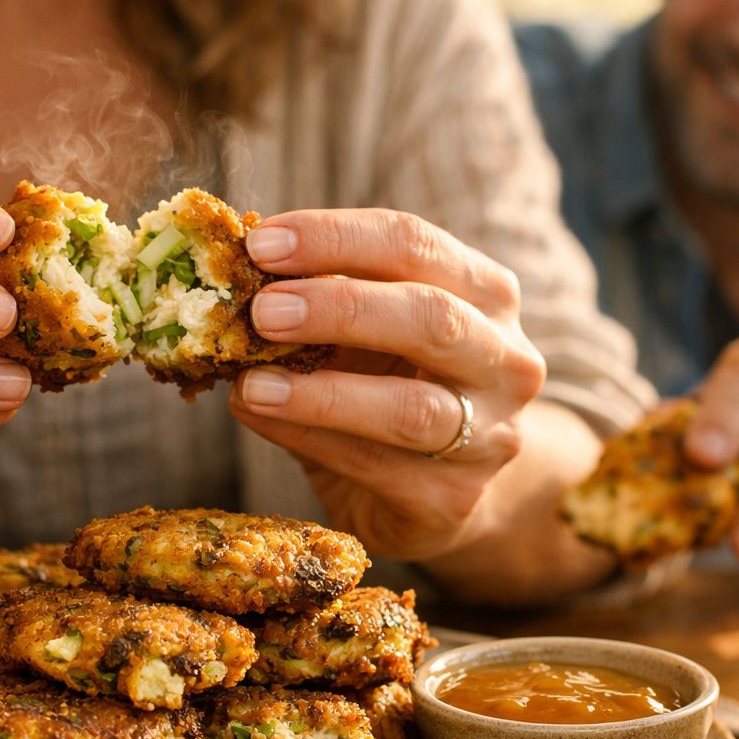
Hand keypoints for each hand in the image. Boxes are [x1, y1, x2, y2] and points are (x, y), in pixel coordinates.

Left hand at [228, 209, 545, 559]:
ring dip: (320, 392)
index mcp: (485, 293)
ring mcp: (490, 437)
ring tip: (251, 382)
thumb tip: (232, 280)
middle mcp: (506, 360)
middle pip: (431, 317)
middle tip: (261, 311)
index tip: (261, 243)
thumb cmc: (391, 390)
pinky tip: (260, 418)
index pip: (414, 244)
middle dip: (339, 309)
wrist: (444, 493)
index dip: (336, 238)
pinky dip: (309, 439)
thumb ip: (319, 303)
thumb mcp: (366, 335)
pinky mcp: (454, 500)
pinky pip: (376, 467)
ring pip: (411, 409)